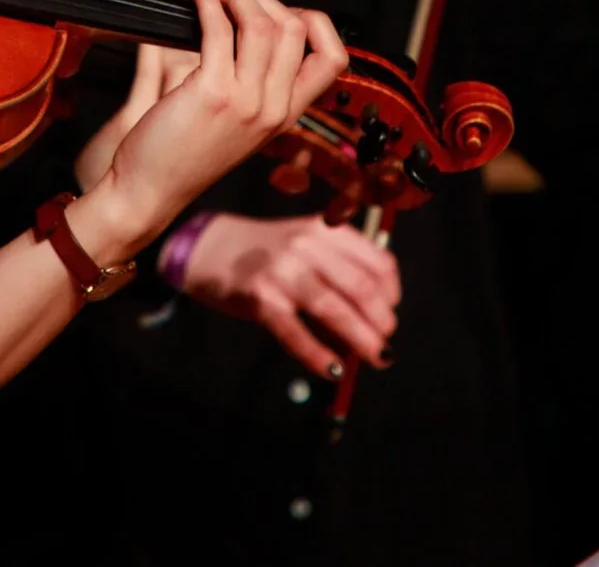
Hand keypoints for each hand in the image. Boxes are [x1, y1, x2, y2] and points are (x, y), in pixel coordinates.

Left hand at [81, 0, 347, 264]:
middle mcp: (273, 108)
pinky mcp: (212, 92)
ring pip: (261, 23)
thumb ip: (258, 87)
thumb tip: (256, 28)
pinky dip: (207, 1)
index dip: (315, 23)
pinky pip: (219, 28)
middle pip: (296, 29)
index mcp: (285, 115)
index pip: (334, 60)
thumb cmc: (184, 154)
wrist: (150, 190)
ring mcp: (246, 101)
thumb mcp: (239, 125)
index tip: (282, 11)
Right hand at [178, 213, 400, 377]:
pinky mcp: (260, 297)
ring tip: (375, 358)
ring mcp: (283, 270)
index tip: (391, 312)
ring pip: (335, 309)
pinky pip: (296, 333)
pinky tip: (332, 369)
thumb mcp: (305, 244)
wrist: (207, 247)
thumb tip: (373, 317)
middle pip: (361, 288)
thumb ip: (337, 268)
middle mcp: (307, 245)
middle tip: (385, 343)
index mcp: (324, 230)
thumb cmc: (264, 252)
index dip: (391, 293)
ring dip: (362, 339)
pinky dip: (318, 355)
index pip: (376, 261)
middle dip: (382, 321)